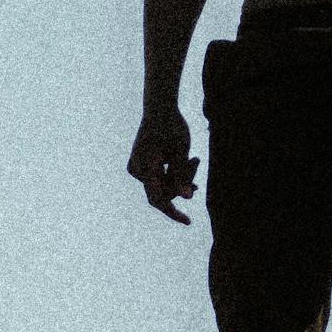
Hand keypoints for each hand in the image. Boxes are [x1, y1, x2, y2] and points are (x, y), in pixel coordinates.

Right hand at [127, 109, 199, 223]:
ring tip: (194, 159)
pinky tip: (188, 164)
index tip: (188, 221)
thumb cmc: (172, 127)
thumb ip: (182, 175)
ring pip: (161, 186)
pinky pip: (158, 180)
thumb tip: (188, 198)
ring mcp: (136, 169)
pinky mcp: (140, 167)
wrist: (158, 110)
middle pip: (162, 192)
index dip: (173, 212)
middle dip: (181, 184)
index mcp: (146, 165)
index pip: (159, 198)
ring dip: (179, 178)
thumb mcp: (181, 151)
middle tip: (195, 161)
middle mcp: (136, 170)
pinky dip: (172, 175)